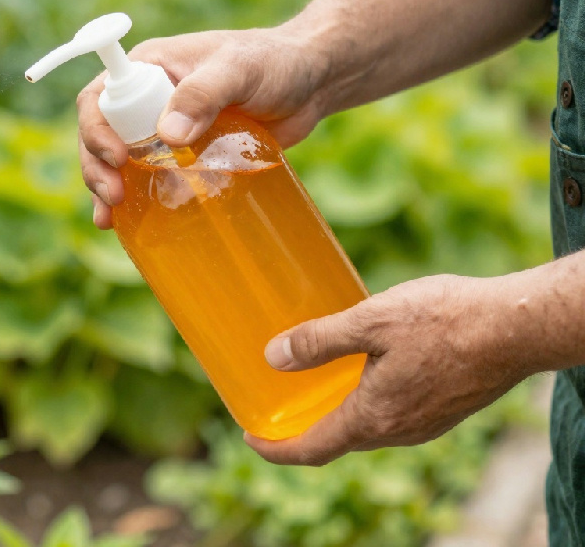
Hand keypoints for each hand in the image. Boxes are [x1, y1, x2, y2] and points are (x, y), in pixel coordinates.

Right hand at [78, 26, 333, 227]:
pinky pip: (147, 178)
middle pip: (101, 134)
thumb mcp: (238, 70)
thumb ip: (204, 94)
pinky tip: (124, 225)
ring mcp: (162, 129)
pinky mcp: (182, 156)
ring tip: (109, 218)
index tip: (116, 157)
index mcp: (148, 67)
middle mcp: (146, 98)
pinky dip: (134, 201)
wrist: (309, 83)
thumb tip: (168, 135)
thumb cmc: (274, 62)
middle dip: (97, 167)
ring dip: (107, 188)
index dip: (96, 129)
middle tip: (113, 196)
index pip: (101, 97)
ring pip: (117, 161)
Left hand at [244, 274, 528, 465]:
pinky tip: (363, 370)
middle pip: (339, 441)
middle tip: (275, 406)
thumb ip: (319, 341)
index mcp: (374, 417)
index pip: (312, 449)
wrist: (519, 327)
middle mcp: (399, 431)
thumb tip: (273, 357)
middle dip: (303, 429)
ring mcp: (425, 424)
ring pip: (369, 427)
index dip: (275, 449)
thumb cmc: (445, 320)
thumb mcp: (369, 321)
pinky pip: (393, 415)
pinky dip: (366, 402)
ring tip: (313, 385)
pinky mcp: (445, 409)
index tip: (249, 438)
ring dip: (337, 413)